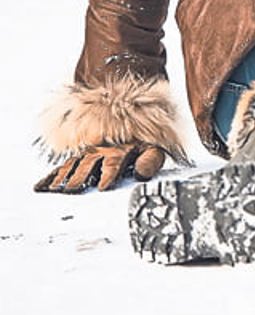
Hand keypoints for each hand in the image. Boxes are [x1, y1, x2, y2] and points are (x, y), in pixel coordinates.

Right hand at [34, 143, 166, 192]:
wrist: (132, 124)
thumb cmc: (142, 146)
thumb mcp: (153, 151)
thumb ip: (150, 162)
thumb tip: (142, 174)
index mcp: (120, 152)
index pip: (113, 164)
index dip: (109, 174)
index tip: (104, 186)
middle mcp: (101, 153)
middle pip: (88, 166)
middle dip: (81, 177)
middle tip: (71, 190)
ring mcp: (87, 155)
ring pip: (72, 166)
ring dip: (63, 178)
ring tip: (54, 189)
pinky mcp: (78, 159)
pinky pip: (62, 168)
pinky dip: (50, 177)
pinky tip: (41, 187)